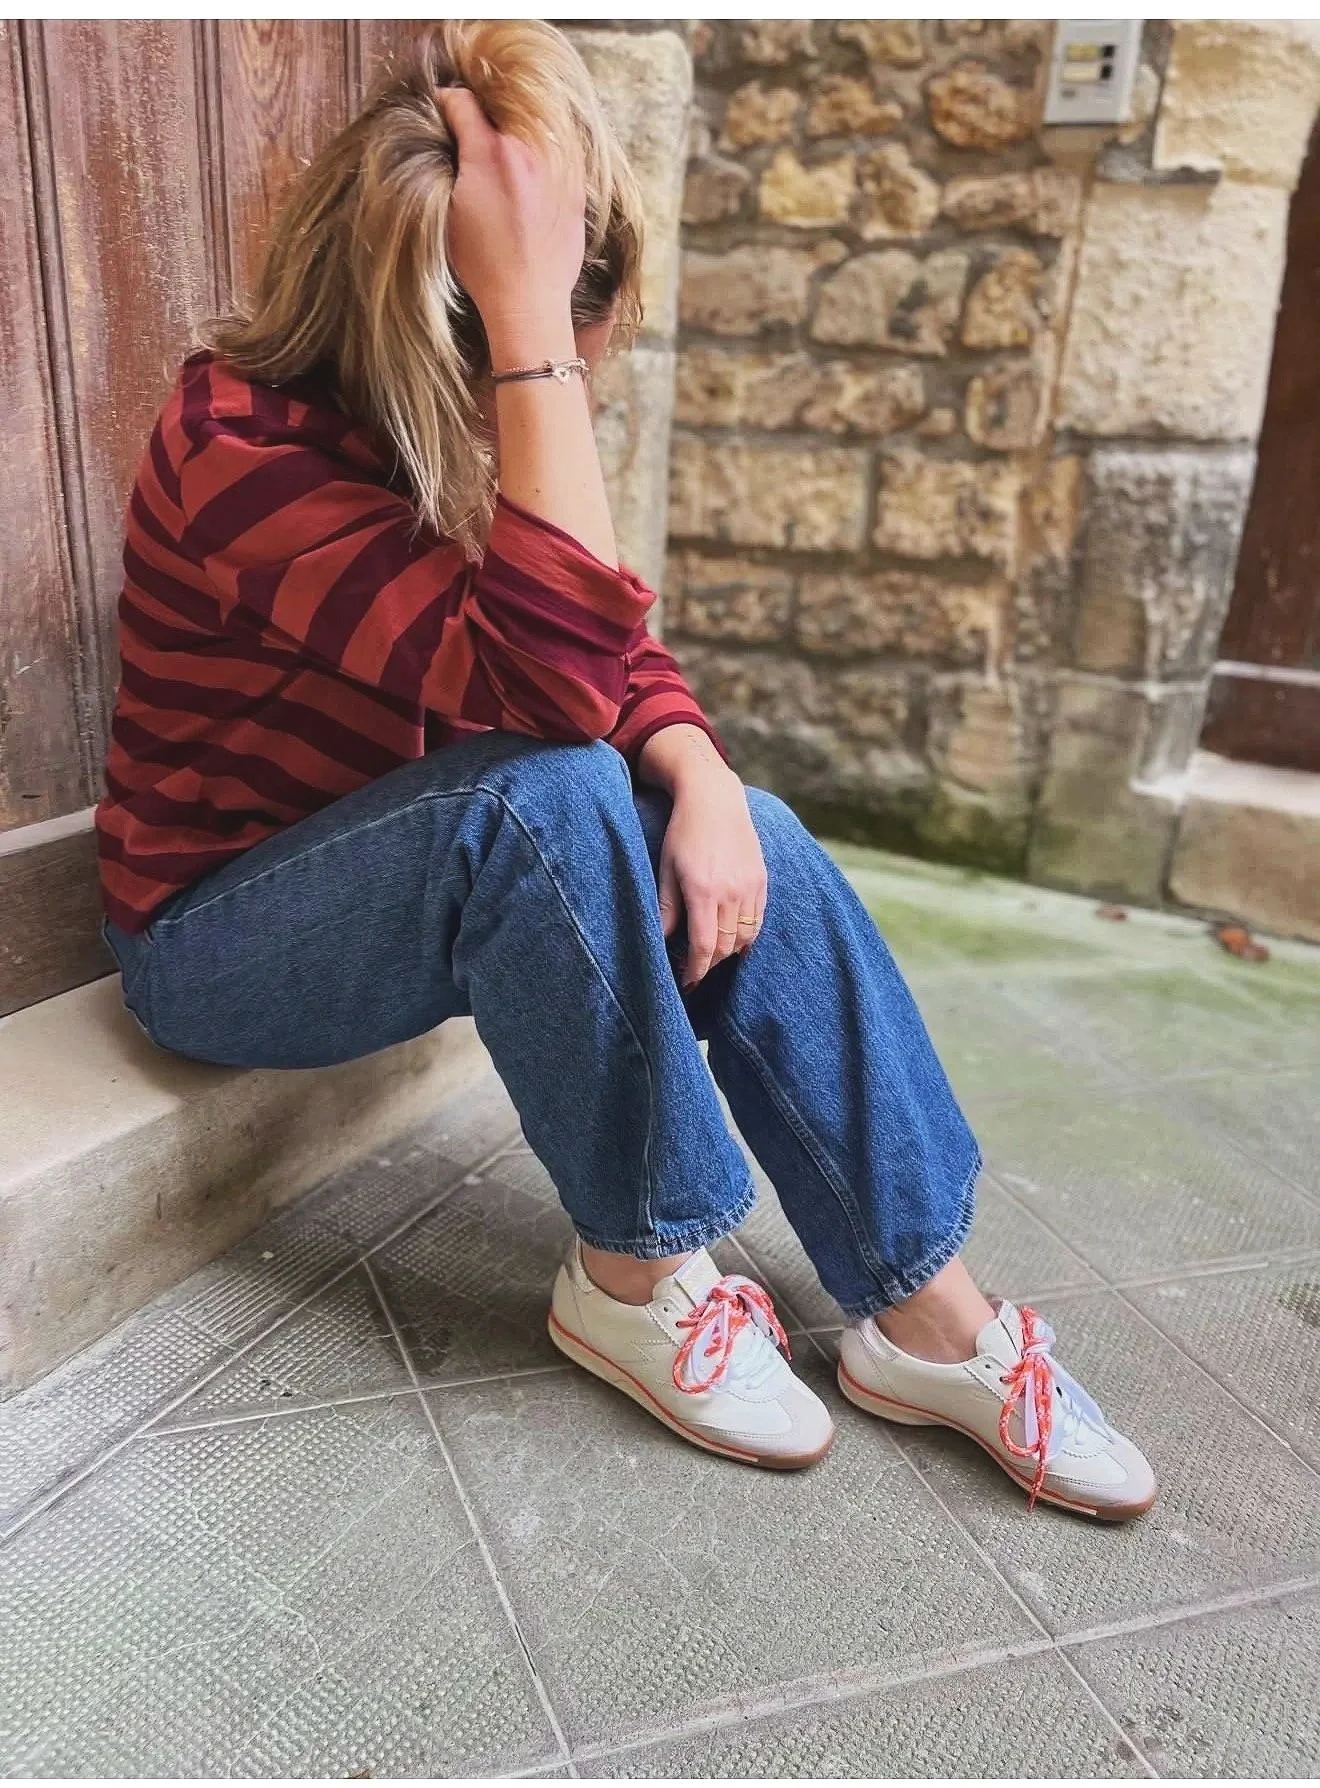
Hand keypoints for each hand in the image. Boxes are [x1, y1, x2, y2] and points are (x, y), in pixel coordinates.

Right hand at [435, 86, 585, 338]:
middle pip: (500, 104)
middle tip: (472, 134)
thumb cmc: (484, 265)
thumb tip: (452, 137)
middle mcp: (529, 149)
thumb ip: (451, 163)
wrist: (529, 300)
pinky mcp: (577, 183)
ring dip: (514, 127)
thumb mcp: (449, 212)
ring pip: (532, 119)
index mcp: (491, 153)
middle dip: (483, 114)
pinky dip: (540, 148)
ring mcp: (557, 164)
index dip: (447, 107)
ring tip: (502, 152)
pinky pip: (557, 146)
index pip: (462, 101)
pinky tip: (529, 171)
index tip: (444, 116)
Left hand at [657, 768, 767, 989]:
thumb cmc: (683, 833)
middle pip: (725, 946)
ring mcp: (750, 887)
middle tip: (695, 971)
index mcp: (703, 891)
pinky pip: (758, 920)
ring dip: (729, 952)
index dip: (695, 970)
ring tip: (712, 956)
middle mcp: (731, 893)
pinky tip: (734, 939)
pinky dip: (747, 936)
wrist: (715, 799)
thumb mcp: (666, 869)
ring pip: (745, 937)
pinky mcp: (762, 880)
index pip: (704, 946)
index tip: (687, 983)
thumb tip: (662, 941)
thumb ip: (666, 908)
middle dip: (709, 965)